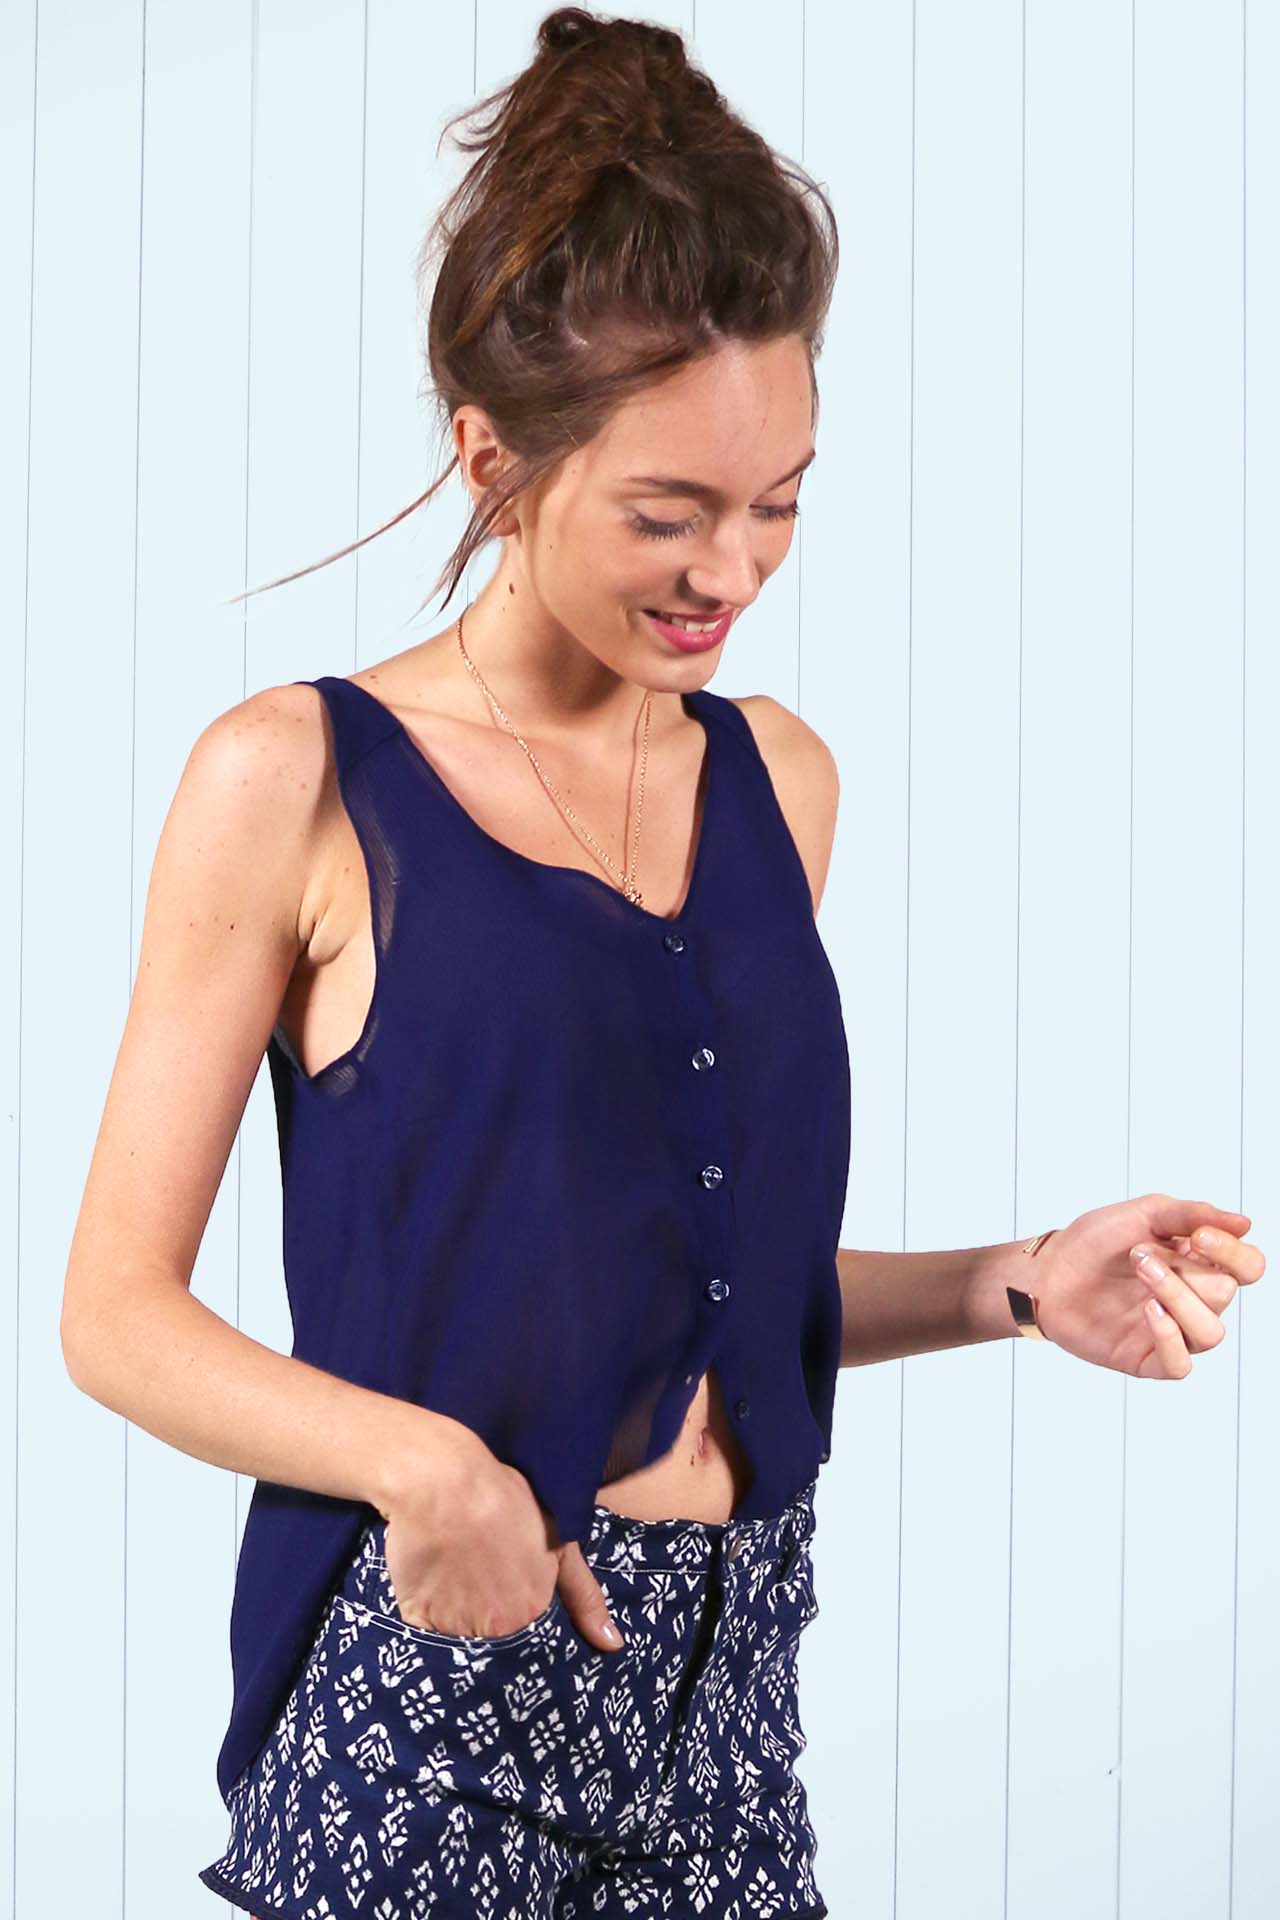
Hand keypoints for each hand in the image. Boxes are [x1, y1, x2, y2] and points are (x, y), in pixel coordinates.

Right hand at [382, 1443, 623, 1652]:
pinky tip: (432, 1585)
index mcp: (532, 1614)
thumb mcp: (559, 1541)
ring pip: (459, 1643)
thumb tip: (614, 1645)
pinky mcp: (418, 1621)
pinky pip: (424, 1637)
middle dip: (490, 1625)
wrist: (443, 1483)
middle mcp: (497, 1632)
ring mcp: (455, 1630)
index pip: (531, 1645)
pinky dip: (428, 1619)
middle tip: (480, 1584)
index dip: (520, 1622)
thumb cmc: (504, 1501)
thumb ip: (584, 1595)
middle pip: (495, 1645)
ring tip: (456, 1580)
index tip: (510, 1601)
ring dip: (458, 1623)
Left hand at [1031, 1193, 1264, 1378]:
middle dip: (1183, 1269)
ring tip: (1141, 1272)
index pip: (1248, 1267)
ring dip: (1178, 1298)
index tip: (1199, 1236)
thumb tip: (1244, 1224)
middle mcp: (1193, 1300)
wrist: (1046, 1270)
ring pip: (1211, 1332)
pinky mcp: (1147, 1359)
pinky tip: (1147, 1311)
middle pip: (1225, 1293)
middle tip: (1139, 1253)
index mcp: (1200, 1264)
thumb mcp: (1143, 1214)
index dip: (1234, 1253)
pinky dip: (1169, 1337)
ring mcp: (1173, 1332)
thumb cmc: (1094, 1242)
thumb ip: (1192, 1215)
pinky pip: (1181, 1364)